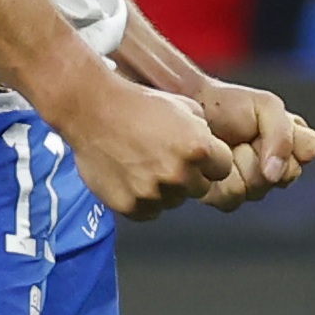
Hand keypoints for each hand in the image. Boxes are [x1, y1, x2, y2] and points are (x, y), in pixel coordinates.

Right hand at [50, 70, 236, 217]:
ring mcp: (153, 193)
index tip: (195, 152)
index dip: (210, 160)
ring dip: (165, 188)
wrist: (92, 109)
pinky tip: (131, 176)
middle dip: (189, 175)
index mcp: (198, 148)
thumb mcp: (183, 107)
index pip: (223, 169)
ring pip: (173, 201)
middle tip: (164, 156)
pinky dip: (142, 199)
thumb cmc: (137, 103)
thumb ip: (204, 133)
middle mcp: (179, 174)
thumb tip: (215, 151)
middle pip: (199, 188)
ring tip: (143, 163)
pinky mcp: (129, 206)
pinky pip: (148, 211)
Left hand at [196, 78, 314, 210]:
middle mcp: (276, 166)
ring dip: (239, 165)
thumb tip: (274, 176)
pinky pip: (233, 198)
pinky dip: (219, 179)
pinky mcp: (226, 195)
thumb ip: (283, 135)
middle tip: (243, 136)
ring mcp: (252, 184)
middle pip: (287, 174)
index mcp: (292, 141)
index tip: (264, 124)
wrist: (187, 109)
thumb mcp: (265, 106)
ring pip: (259, 189)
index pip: (308, 150)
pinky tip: (211, 163)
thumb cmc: (227, 104)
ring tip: (225, 147)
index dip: (287, 140)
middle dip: (261, 153)